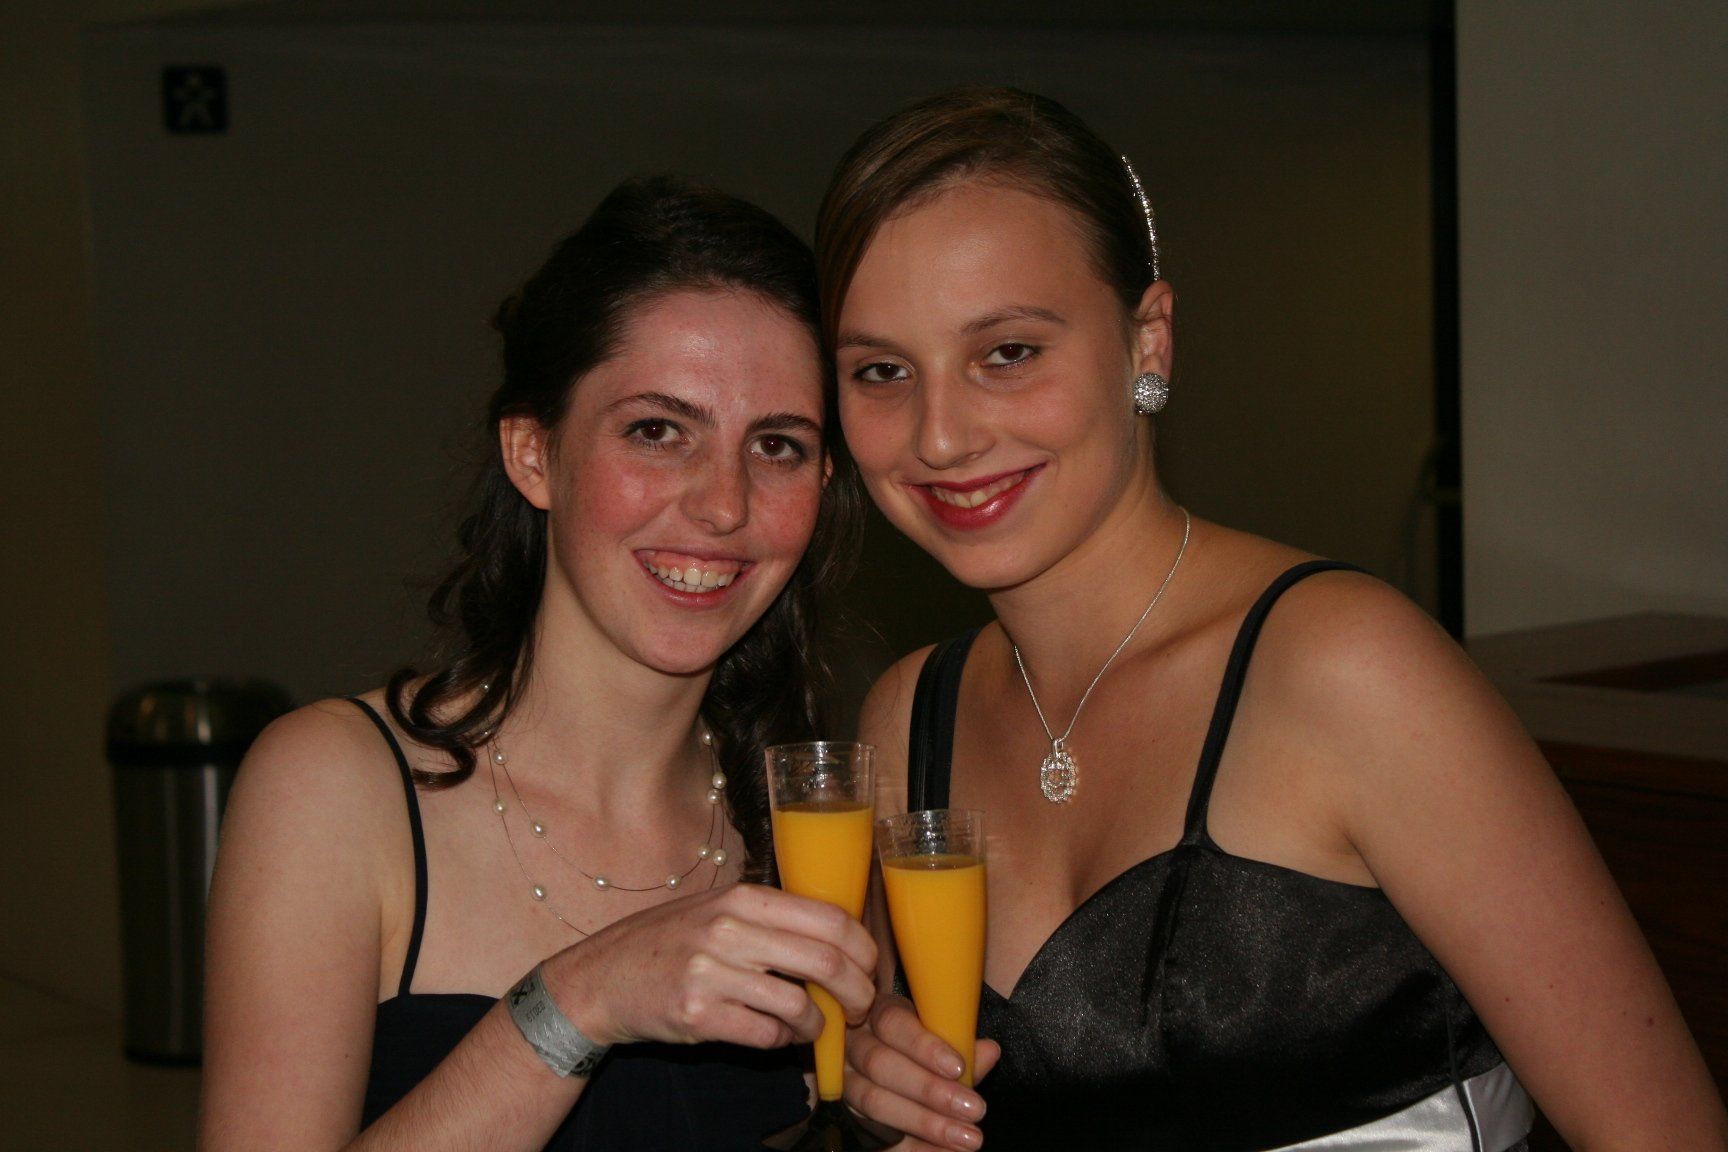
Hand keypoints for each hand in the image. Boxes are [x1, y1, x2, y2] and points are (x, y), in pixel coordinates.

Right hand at [543, 883, 877, 1051]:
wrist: (602, 977)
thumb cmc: (670, 942)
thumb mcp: (718, 910)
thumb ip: (771, 918)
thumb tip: (841, 935)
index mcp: (743, 898)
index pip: (829, 919)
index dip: (864, 949)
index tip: (871, 969)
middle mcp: (729, 930)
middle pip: (826, 962)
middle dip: (858, 992)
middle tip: (861, 1008)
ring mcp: (712, 973)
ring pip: (799, 1006)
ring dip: (819, 1026)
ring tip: (816, 1028)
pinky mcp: (698, 1015)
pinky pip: (765, 1036)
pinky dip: (782, 1043)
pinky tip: (778, 1037)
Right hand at [845, 994, 1000, 1150]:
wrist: (896, 1076)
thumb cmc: (921, 1051)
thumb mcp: (941, 1042)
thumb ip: (962, 1048)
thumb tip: (988, 1052)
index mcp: (877, 1013)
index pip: (892, 1023)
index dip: (924, 1046)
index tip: (958, 1068)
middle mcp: (854, 1045)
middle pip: (880, 1064)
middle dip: (930, 1090)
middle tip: (974, 1109)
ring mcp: (845, 1082)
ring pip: (874, 1102)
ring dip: (925, 1123)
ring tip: (966, 1138)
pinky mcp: (849, 1118)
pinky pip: (875, 1139)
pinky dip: (915, 1149)